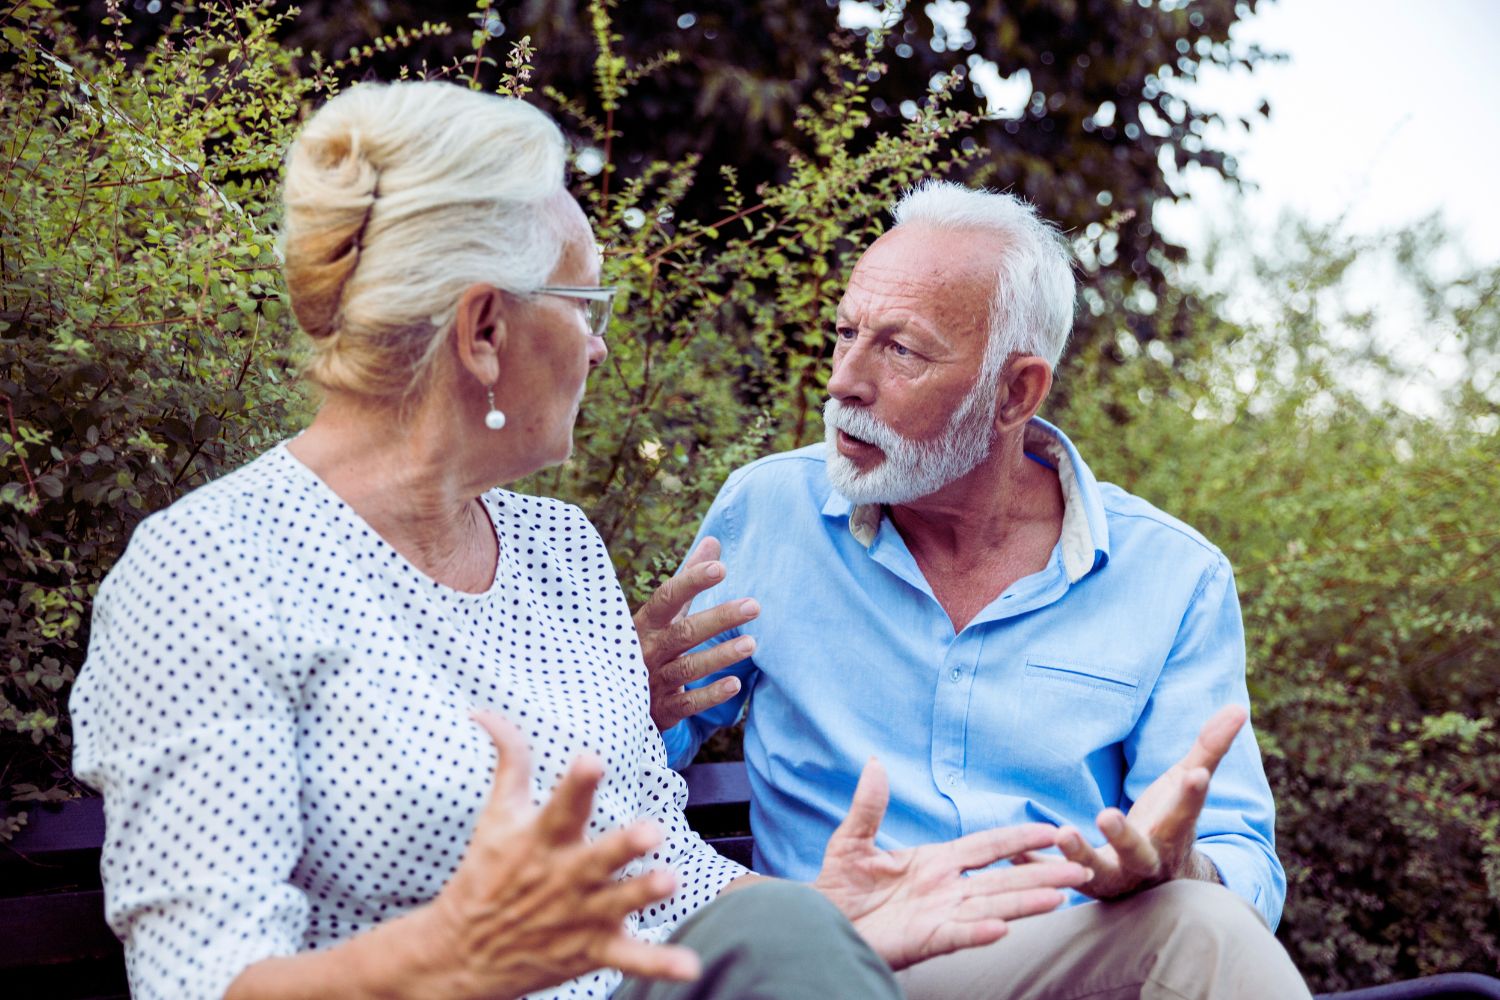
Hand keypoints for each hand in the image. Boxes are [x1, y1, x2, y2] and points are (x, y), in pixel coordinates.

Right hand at [426, 712, 700, 998]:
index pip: (561, 806)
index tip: (592, 759)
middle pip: (597, 858)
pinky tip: (691, 967)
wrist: (460, 955)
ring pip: (618, 903)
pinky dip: (660, 964)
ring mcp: (579, 916)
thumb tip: (485, 710)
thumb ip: (509, 760)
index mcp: (541, 839)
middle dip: (623, 845)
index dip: (577, 784)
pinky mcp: (590, 950)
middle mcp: (563, 876)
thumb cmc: (485, 874)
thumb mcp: (495, 816)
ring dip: (643, 894)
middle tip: (651, 830)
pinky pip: (630, 958)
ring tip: (671, 881)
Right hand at [634, 537, 760, 731]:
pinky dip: (710, 694)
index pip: (667, 598)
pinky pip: (687, 703)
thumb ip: (688, 580)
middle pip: (684, 632)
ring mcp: (652, 681)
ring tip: (751, 644)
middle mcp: (647, 650)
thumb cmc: (648, 645)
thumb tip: (714, 540)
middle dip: (719, 618)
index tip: (720, 568)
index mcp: (646, 623)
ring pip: (687, 667)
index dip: (691, 582)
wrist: (613, 700)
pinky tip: (735, 684)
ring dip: (720, 656)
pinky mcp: (661, 711)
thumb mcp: (664, 614)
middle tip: (754, 606)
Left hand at [812, 758, 1092, 970]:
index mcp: (935, 863)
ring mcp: (938, 916)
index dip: (1017, 839)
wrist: (816, 925)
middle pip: (1002, 880)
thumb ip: (869, 806)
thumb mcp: (851, 840)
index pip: (986, 847)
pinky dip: (979, 932)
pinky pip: (957, 936)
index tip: (1052, 829)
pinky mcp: (923, 941)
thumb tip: (874, 762)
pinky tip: (1003, 927)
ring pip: (991, 907)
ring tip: (1060, 897)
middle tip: (1081, 870)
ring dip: (1025, 903)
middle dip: (1042, 875)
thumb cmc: (838, 888)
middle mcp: (945, 890)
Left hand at [1045, 704, 1246, 899]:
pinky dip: (1036, 866)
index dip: (1192, 794)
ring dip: (1078, 855)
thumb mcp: (1188, 785)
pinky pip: (1057, 879)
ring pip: (1098, 873)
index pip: (1186, 812)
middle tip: (1107, 814)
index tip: (1196, 774)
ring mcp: (1116, 878)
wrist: (1161, 888)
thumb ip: (1209, 748)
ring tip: (1060, 833)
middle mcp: (1147, 861)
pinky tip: (1015, 850)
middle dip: (1125, 836)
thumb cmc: (1171, 824)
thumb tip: (1239, 706)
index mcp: (1174, 833)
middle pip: (1138, 852)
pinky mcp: (1085, 884)